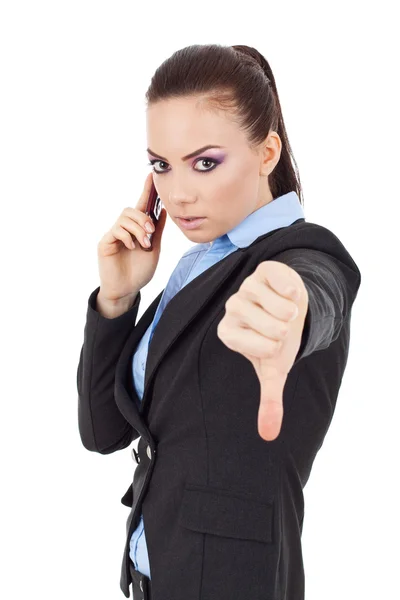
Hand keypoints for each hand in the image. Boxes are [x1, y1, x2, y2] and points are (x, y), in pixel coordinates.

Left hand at [216, 260, 308, 440]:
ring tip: (285, 311)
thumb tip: (269, 434)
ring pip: (282, 307)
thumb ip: (269, 401)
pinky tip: (289, 293)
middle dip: (287, 331)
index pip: (261, 348)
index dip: (276, 348)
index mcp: (228, 333)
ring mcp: (246, 286)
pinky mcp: (263, 270)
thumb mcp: (274, 371)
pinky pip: (285, 282)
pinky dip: (295, 290)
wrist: (289, 309)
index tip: (272, 344)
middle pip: (274, 328)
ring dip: (293, 312)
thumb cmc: (277, 341)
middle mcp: (231, 308)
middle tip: (281, 326)